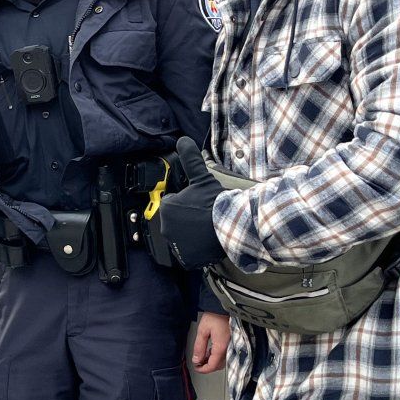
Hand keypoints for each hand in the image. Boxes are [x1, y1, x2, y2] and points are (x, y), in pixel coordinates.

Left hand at [156, 138, 229, 269]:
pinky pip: (188, 254)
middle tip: (204, 216)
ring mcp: (176, 245)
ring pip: (183, 236)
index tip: (199, 204)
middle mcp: (166, 227)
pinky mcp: (185, 259)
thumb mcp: (202, 177)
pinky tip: (206, 242)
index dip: (187, 202)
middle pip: (178, 221)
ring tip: (207, 228)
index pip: (174, 204)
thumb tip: (183, 141)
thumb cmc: (216, 202)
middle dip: (188, 218)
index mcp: (167, 207)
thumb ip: (190, 159)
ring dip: (192, 233)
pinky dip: (196, 250)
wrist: (233, 225)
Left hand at [192, 312, 230, 373]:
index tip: (196, 368)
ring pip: (222, 362)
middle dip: (207, 366)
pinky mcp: (233, 344)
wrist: (226, 308)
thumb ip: (199, 347)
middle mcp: (229, 349)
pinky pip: (226, 355)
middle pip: (218, 366)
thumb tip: (196, 359)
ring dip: (212, 362)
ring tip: (203, 356)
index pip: (212, 366)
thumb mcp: (202, 331)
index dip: (203, 369)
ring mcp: (232, 347)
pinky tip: (211, 351)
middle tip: (198, 362)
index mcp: (221, 347)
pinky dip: (217, 356)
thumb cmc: (215, 316)